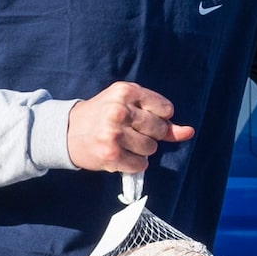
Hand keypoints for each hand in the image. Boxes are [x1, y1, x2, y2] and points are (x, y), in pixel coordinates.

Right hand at [67, 82, 192, 174]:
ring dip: (142, 150)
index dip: (159, 118)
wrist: (67, 132)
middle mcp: (119, 110)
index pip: (165, 108)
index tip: (143, 119)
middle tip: (132, 132)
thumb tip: (189, 132)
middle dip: (151, 134)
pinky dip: (134, 164)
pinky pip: (140, 164)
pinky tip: (121, 155)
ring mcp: (114, 133)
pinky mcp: (111, 154)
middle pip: (159, 129)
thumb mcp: (129, 107)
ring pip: (151, 148)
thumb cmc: (103, 116)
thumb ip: (161, 119)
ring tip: (124, 143)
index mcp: (125, 91)